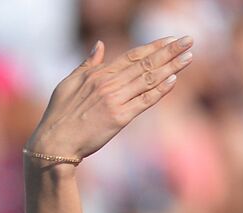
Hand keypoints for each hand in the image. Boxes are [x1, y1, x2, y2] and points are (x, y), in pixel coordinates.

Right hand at [26, 35, 194, 163]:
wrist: (55, 142)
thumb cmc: (59, 115)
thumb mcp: (69, 82)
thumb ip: (87, 64)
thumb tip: (99, 45)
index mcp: (98, 74)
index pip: (132, 56)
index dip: (153, 47)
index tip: (170, 39)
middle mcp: (109, 84)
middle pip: (145, 64)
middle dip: (169, 51)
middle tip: (188, 40)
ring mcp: (115, 100)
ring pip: (148, 80)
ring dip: (171, 67)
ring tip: (188, 57)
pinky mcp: (119, 118)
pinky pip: (144, 102)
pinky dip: (159, 91)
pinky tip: (174, 80)